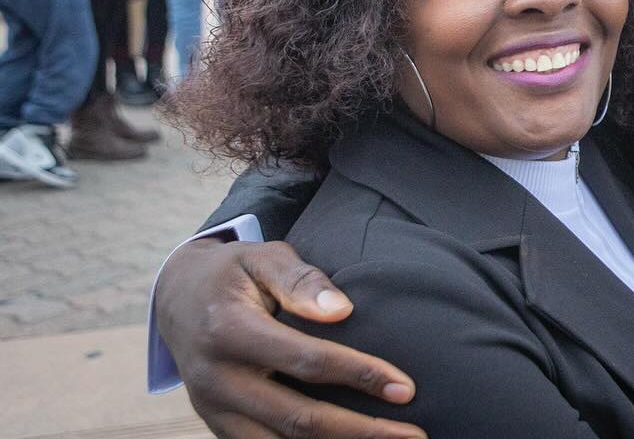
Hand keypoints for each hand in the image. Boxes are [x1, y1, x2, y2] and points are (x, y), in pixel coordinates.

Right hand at [155, 238, 423, 438]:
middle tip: (414, 435)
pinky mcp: (218, 427)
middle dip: (361, 432)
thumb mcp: (262, 257)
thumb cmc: (234, 273)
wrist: (176, 298)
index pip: (306, 361)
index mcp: (229, 332)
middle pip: (298, 419)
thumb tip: (342, 311)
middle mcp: (217, 380)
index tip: (406, 388)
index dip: (360, 375)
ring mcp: (213, 410)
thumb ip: (300, 280)